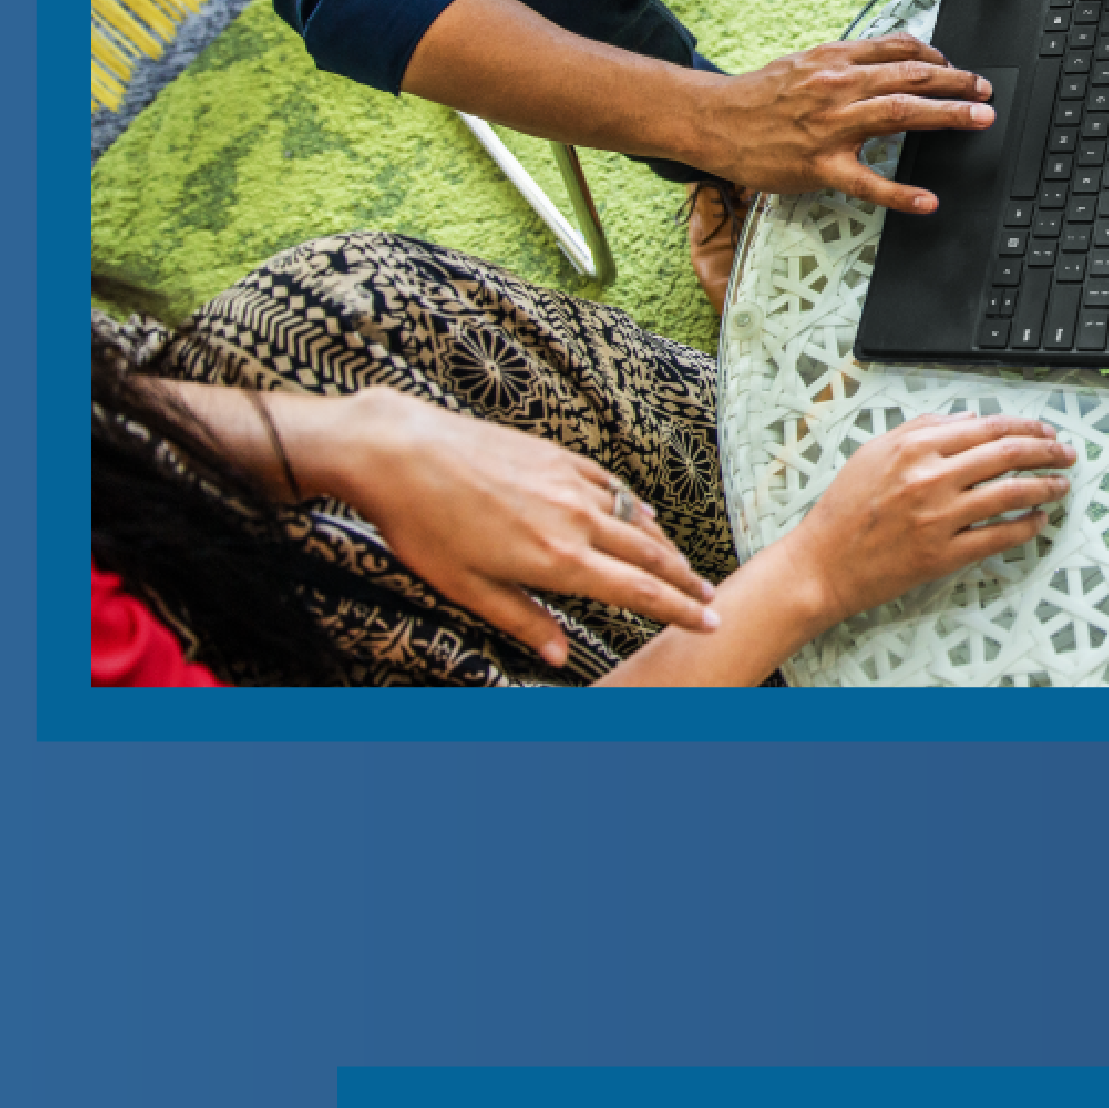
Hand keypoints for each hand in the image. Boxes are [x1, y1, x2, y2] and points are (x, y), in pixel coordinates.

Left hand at [284, 389, 721, 667]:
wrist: (398, 451)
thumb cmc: (421, 523)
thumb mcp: (466, 586)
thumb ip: (521, 620)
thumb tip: (558, 656)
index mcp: (559, 562)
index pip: (638, 592)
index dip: (680, 611)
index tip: (709, 622)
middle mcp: (577, 521)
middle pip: (651, 556)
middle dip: (686, 580)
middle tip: (710, 597)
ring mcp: (570, 484)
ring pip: (637, 519)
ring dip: (666, 546)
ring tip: (684, 565)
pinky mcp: (557, 457)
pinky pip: (612, 486)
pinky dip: (635, 506)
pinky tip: (645, 514)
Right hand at [692, 34, 999, 218]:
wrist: (711, 119)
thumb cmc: (760, 95)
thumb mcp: (806, 63)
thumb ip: (851, 61)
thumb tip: (900, 57)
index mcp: (834, 60)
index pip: (898, 50)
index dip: (937, 58)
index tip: (960, 69)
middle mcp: (836, 87)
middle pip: (909, 78)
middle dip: (955, 84)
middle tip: (987, 92)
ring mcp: (829, 127)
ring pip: (898, 116)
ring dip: (946, 116)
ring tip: (980, 119)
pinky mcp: (819, 165)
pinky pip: (866, 182)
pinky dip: (900, 194)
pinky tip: (927, 201)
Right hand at [774, 413, 1075, 620]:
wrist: (823, 563)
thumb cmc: (845, 508)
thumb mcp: (874, 453)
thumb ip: (922, 428)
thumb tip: (970, 417)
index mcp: (913, 448)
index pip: (986, 428)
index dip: (1025, 428)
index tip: (1046, 433)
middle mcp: (929, 479)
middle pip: (1006, 456)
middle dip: (1047, 453)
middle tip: (1067, 455)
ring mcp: (939, 518)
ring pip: (1011, 495)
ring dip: (1045, 487)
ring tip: (1062, 486)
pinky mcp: (944, 555)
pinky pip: (999, 537)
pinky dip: (1027, 527)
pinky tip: (1040, 520)